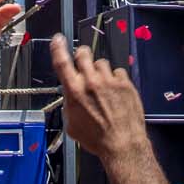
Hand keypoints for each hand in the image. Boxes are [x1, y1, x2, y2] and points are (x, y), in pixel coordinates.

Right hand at [49, 34, 148, 160]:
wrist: (122, 144)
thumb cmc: (96, 139)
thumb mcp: (71, 124)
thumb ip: (69, 104)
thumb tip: (70, 94)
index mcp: (74, 92)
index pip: (62, 62)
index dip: (58, 48)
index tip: (58, 39)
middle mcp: (91, 83)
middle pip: (84, 54)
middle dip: (82, 56)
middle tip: (83, 62)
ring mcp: (109, 81)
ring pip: (101, 62)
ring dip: (99, 70)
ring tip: (103, 85)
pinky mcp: (125, 84)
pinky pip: (118, 71)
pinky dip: (115, 78)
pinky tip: (115, 91)